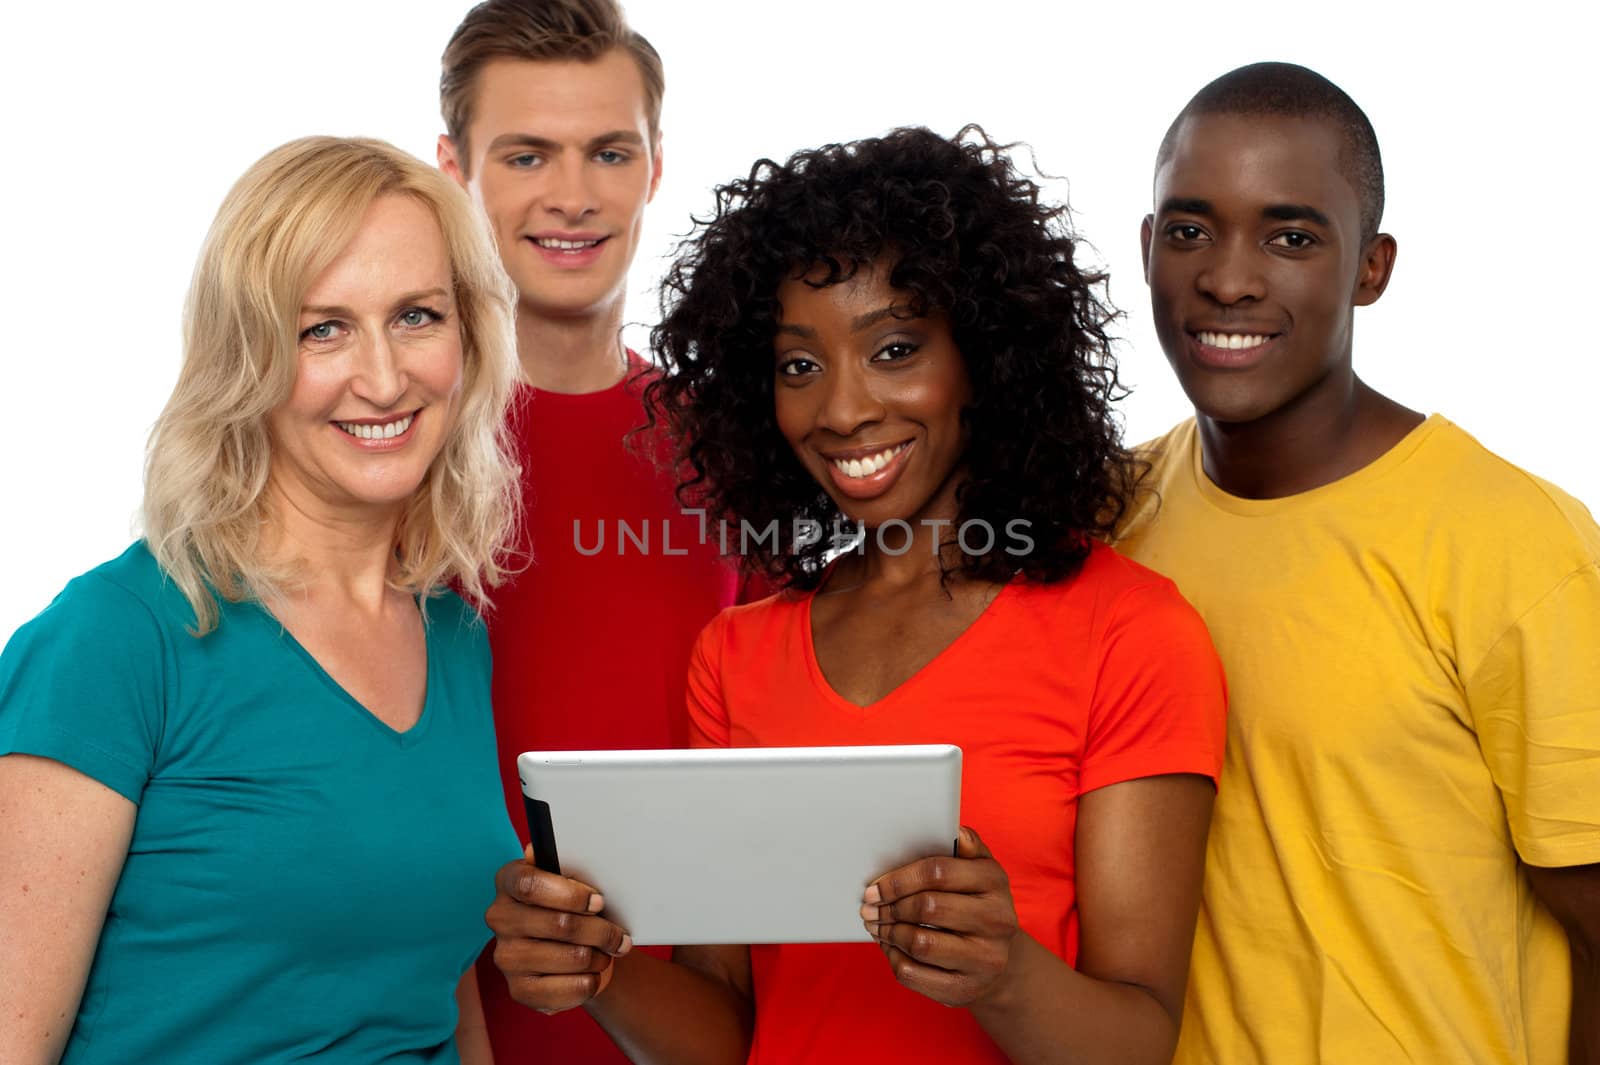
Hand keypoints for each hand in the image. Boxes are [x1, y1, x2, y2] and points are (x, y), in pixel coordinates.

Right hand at [486, 845, 633, 1013]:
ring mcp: (506, 957)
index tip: (599, 901)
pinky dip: (592, 981)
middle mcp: (500, 918)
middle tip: (620, 935)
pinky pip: (571, 988)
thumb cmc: (574, 907)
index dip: (571, 894)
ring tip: (606, 952)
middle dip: (601, 930)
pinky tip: (593, 973)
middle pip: (560, 924)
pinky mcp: (519, 990)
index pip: (530, 884)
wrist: (572, 950)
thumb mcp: (573, 881)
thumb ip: (566, 867)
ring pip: (573, 957)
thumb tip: (537, 850)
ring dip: (600, 956)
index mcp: (508, 881)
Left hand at [861, 826, 1018, 1006]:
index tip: (873, 887)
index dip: (898, 879)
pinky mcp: (965, 989)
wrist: (999, 963)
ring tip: (875, 925)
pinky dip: (892, 958)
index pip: (938, 871)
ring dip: (888, 932)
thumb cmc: (978, 906)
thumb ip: (968, 849)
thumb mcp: (981, 873)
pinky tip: (889, 947)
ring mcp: (984, 959)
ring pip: (919, 943)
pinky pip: (913, 974)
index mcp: (995, 882)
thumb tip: (958, 832)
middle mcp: (997, 921)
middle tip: (868, 907)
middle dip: (889, 906)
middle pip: (927, 907)